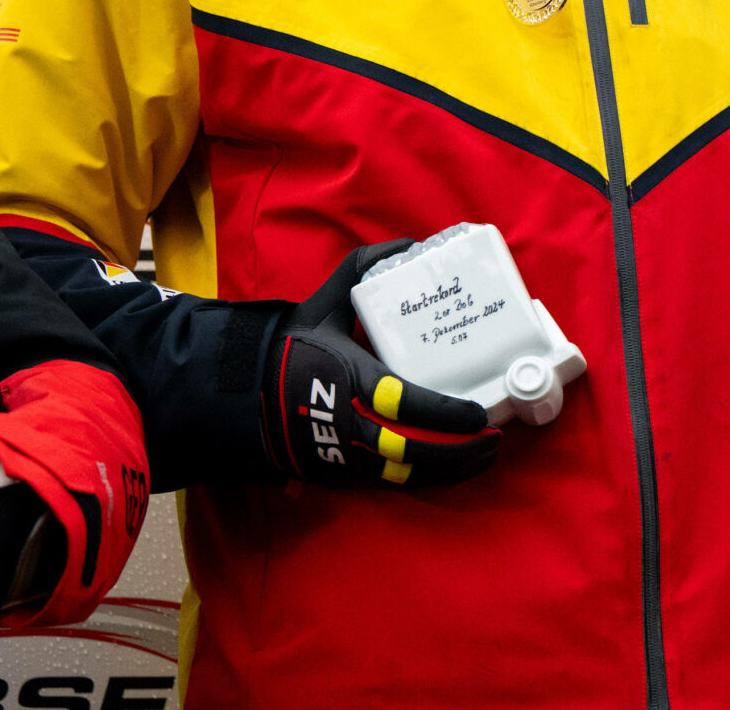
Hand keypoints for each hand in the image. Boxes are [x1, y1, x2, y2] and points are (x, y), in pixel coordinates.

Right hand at [261, 243, 498, 489]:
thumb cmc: (288, 349)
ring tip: (482, 459)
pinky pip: (385, 485)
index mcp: (348, 379)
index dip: (445, 414)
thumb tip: (408, 243)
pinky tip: (447, 472)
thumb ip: (360, 270)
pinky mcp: (335, 475)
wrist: (237, 397)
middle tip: (492, 441)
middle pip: (411, 450)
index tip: (478, 414)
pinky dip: (421, 482)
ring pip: (402, 475)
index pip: (405, 402)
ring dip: (447, 471)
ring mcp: (341, 455)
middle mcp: (347, 423)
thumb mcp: (321, 305)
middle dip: (458, 451)